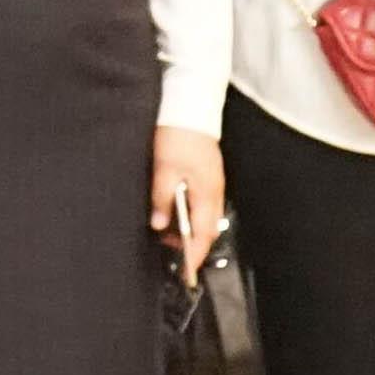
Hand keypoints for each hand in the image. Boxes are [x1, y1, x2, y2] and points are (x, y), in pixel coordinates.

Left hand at [150, 128, 224, 276]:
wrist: (190, 105)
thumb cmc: (177, 135)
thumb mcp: (164, 169)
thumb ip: (162, 198)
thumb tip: (160, 224)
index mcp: (207, 193)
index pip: (204, 233)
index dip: (195, 253)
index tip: (186, 269)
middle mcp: (214, 191)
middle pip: (206, 228)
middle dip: (191, 244)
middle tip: (170, 252)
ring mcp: (212, 183)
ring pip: (204, 216)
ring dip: (188, 228)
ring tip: (166, 233)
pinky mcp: (207, 175)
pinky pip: (201, 203)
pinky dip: (188, 213)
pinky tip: (173, 211)